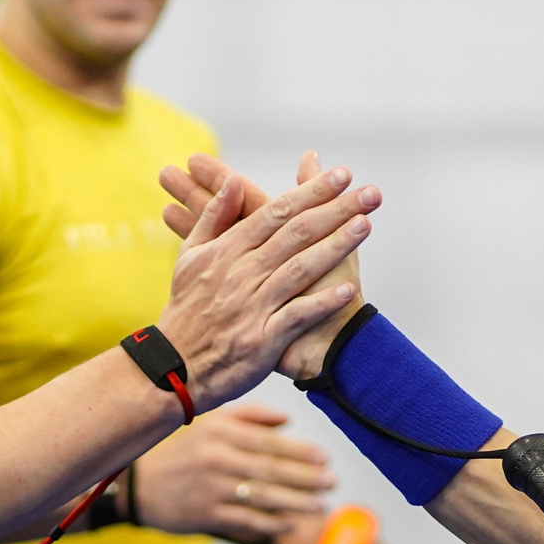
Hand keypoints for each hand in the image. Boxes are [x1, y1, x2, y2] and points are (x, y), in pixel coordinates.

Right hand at [133, 403, 335, 540]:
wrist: (138, 484)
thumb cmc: (182, 450)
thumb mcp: (210, 423)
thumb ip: (250, 416)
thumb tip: (288, 420)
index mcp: (220, 432)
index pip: (269, 441)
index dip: (301, 450)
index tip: (325, 457)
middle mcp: (217, 458)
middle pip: (271, 469)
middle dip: (306, 477)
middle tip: (331, 480)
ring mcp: (211, 488)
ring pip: (262, 496)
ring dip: (296, 502)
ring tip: (320, 504)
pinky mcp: (206, 515)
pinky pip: (245, 520)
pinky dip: (270, 523)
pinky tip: (290, 524)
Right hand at [162, 151, 365, 380]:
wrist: (174, 368)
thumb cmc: (187, 309)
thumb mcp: (190, 258)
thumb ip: (213, 218)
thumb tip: (233, 180)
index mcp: (227, 250)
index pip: (276, 212)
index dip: (311, 192)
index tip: (341, 175)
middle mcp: (242, 273)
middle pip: (296, 234)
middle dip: (336, 210)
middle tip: (369, 193)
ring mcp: (253, 306)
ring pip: (300, 268)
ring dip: (335, 246)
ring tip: (365, 225)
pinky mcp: (262, 339)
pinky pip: (296, 316)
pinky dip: (322, 303)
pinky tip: (349, 290)